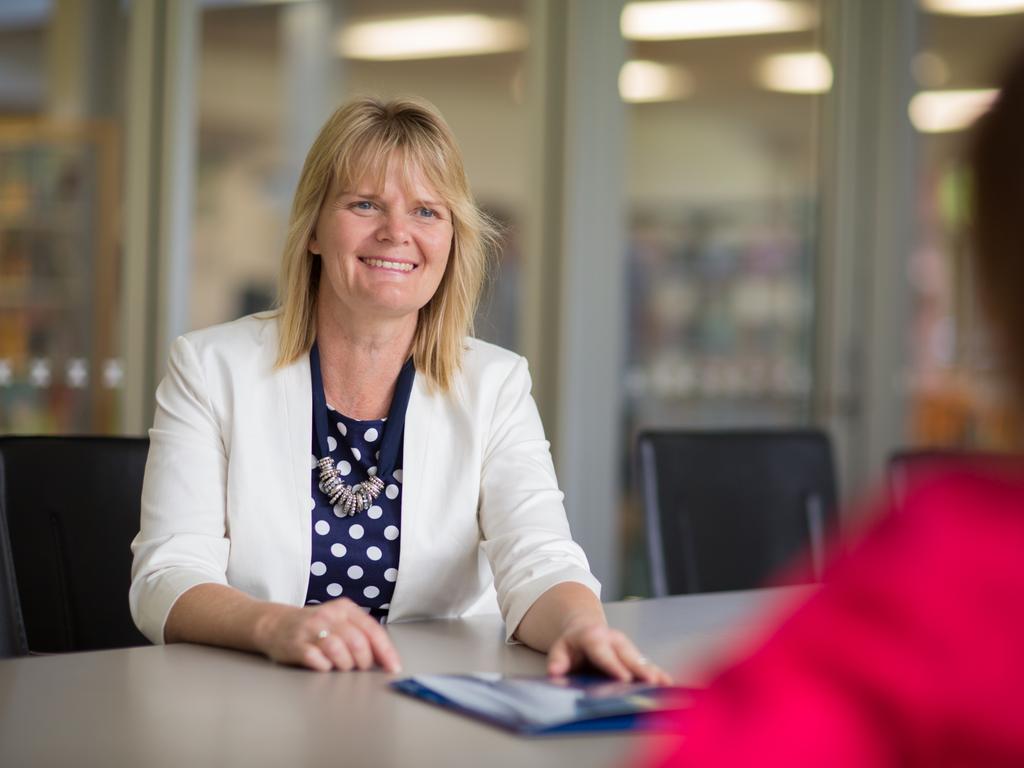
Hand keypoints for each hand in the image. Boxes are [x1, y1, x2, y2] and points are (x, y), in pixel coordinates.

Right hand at [254, 598, 401, 672]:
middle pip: (357, 642)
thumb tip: (386, 657)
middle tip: (359, 667)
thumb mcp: (339, 620)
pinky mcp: (295, 645)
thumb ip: (361, 634)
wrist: (275, 624)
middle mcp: (329, 615)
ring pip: (338, 650)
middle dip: (363, 661)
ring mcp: (310, 629)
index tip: (393, 668)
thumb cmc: (314, 626)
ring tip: (341, 666)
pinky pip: (317, 660)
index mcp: (345, 608)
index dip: (385, 652)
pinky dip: (325, 667)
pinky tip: (324, 666)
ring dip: (344, 665)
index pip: (372, 630)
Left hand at [546, 622, 671, 684]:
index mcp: (594, 637)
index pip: (603, 652)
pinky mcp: (633, 654)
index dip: (614, 665)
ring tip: (665, 685)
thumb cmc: (573, 643)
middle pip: (627, 655)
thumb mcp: (560, 648)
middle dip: (639, 670)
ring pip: (640, 660)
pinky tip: (668, 683)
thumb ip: (557, 660)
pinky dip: (657, 673)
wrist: (585, 628)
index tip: (624, 678)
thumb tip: (555, 672)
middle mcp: (613, 640)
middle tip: (651, 683)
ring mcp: (626, 646)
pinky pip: (646, 664)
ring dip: (653, 672)